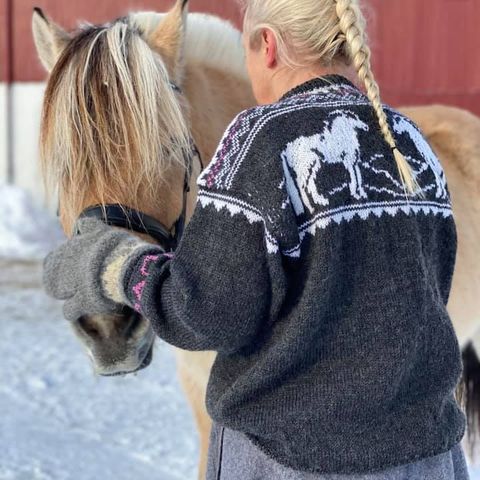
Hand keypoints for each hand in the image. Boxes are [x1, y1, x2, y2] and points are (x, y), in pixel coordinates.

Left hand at [43, 218, 158, 320]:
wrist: (129, 268)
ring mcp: (73, 286)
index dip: (58, 264)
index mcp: (71, 249)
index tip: (70, 266)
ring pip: (56, 292)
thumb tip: (82, 223)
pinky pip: (69, 311)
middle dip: (58, 280)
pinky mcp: (82, 302)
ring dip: (64, 293)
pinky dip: (74, 310)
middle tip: (72, 282)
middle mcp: (67, 267)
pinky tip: (81, 307)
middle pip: (51, 276)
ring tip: (76, 294)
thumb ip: (91, 226)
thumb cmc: (121, 248)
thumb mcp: (105, 230)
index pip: (53, 258)